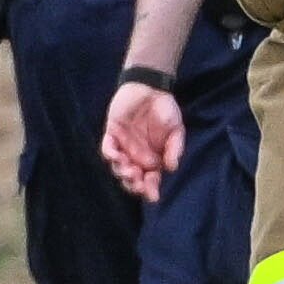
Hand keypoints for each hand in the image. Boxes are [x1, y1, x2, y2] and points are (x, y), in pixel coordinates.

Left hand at [102, 75, 181, 204]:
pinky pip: (107, 149)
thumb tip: (172, 168)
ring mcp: (123, 146)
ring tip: (130, 171)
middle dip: (134, 185)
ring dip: (123, 173)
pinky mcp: (111, 134)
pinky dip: (111, 155)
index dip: (151, 189)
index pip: (150, 179)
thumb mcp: (176, 129)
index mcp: (153, 158)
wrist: (150, 87)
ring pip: (119, 167)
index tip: (154, 196)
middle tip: (139, 184)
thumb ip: (174, 148)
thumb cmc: (165, 109)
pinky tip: (118, 156)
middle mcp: (136, 156)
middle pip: (132, 178)